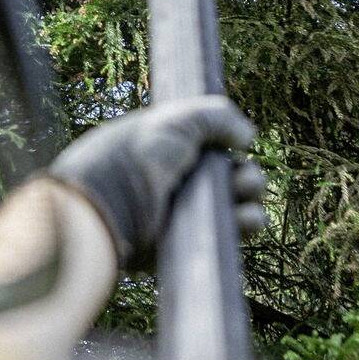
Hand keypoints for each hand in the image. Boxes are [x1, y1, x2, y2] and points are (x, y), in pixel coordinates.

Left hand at [48, 95, 267, 269]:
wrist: (108, 204)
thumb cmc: (136, 156)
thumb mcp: (176, 119)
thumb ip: (216, 116)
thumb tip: (248, 137)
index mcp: (170, 150)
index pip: (212, 150)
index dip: (230, 148)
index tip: (239, 145)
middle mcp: (176, 182)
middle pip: (229, 179)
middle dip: (247, 176)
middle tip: (243, 178)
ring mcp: (182, 214)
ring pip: (232, 208)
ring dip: (250, 201)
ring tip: (245, 196)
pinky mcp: (185, 242)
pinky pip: (225, 236)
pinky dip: (244, 227)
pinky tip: (247, 218)